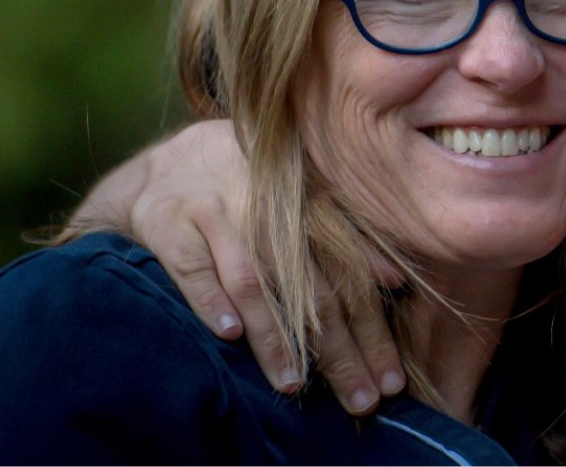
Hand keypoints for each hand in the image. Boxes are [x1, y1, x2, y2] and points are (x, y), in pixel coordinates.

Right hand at [120, 120, 407, 413]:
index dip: (373, 332)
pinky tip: (229, 335)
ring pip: (252, 281)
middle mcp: (267, 207)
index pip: (350, 278)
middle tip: (359, 400)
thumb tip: (397, 281)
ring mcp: (217, 212)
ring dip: (274, 335)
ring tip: (292, 381)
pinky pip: (193, 267)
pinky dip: (211, 300)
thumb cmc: (248, 192)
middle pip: (310, 288)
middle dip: (338, 350)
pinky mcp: (170, 222)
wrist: (168, 165)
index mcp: (308, 206)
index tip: (390, 381)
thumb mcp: (301, 203)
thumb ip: (349, 238)